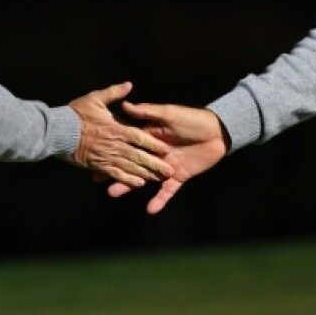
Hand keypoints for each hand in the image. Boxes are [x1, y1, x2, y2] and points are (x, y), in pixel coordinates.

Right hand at [68, 82, 173, 187]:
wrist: (55, 131)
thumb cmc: (76, 113)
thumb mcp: (95, 98)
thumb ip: (114, 92)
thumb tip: (129, 84)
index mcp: (116, 129)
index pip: (140, 137)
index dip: (154, 144)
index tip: (166, 149)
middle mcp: (114, 145)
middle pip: (139, 156)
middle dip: (155, 163)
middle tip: (169, 169)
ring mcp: (107, 157)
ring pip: (130, 167)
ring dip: (145, 173)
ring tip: (159, 178)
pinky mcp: (98, 166)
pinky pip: (116, 174)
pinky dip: (128, 179)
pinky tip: (139, 184)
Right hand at [107, 102, 228, 213]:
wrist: (218, 131)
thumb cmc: (193, 118)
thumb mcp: (169, 113)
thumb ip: (148, 112)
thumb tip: (126, 104)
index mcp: (151, 138)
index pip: (129, 145)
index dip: (113, 150)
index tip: (97, 154)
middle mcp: (155, 154)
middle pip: (132, 164)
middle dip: (115, 170)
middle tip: (97, 178)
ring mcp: (166, 167)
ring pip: (145, 178)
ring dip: (129, 185)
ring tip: (113, 193)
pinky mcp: (179, 177)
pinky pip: (168, 191)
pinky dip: (160, 200)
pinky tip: (150, 210)